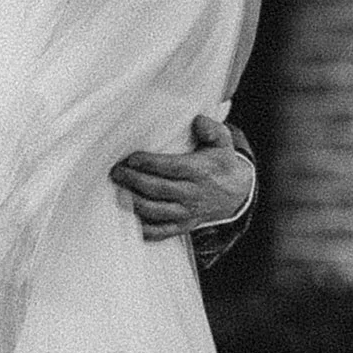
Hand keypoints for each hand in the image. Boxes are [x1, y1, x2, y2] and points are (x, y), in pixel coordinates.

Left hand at [108, 112, 254, 240]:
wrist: (236, 194)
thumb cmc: (221, 163)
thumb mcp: (223, 142)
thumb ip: (212, 129)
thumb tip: (198, 120)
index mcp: (200, 172)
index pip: (172, 168)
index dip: (149, 163)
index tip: (131, 158)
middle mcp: (192, 194)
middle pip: (158, 190)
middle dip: (133, 181)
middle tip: (116, 172)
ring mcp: (187, 213)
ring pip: (155, 212)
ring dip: (133, 203)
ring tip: (117, 190)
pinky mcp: (183, 226)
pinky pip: (160, 232)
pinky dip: (142, 228)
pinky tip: (127, 216)